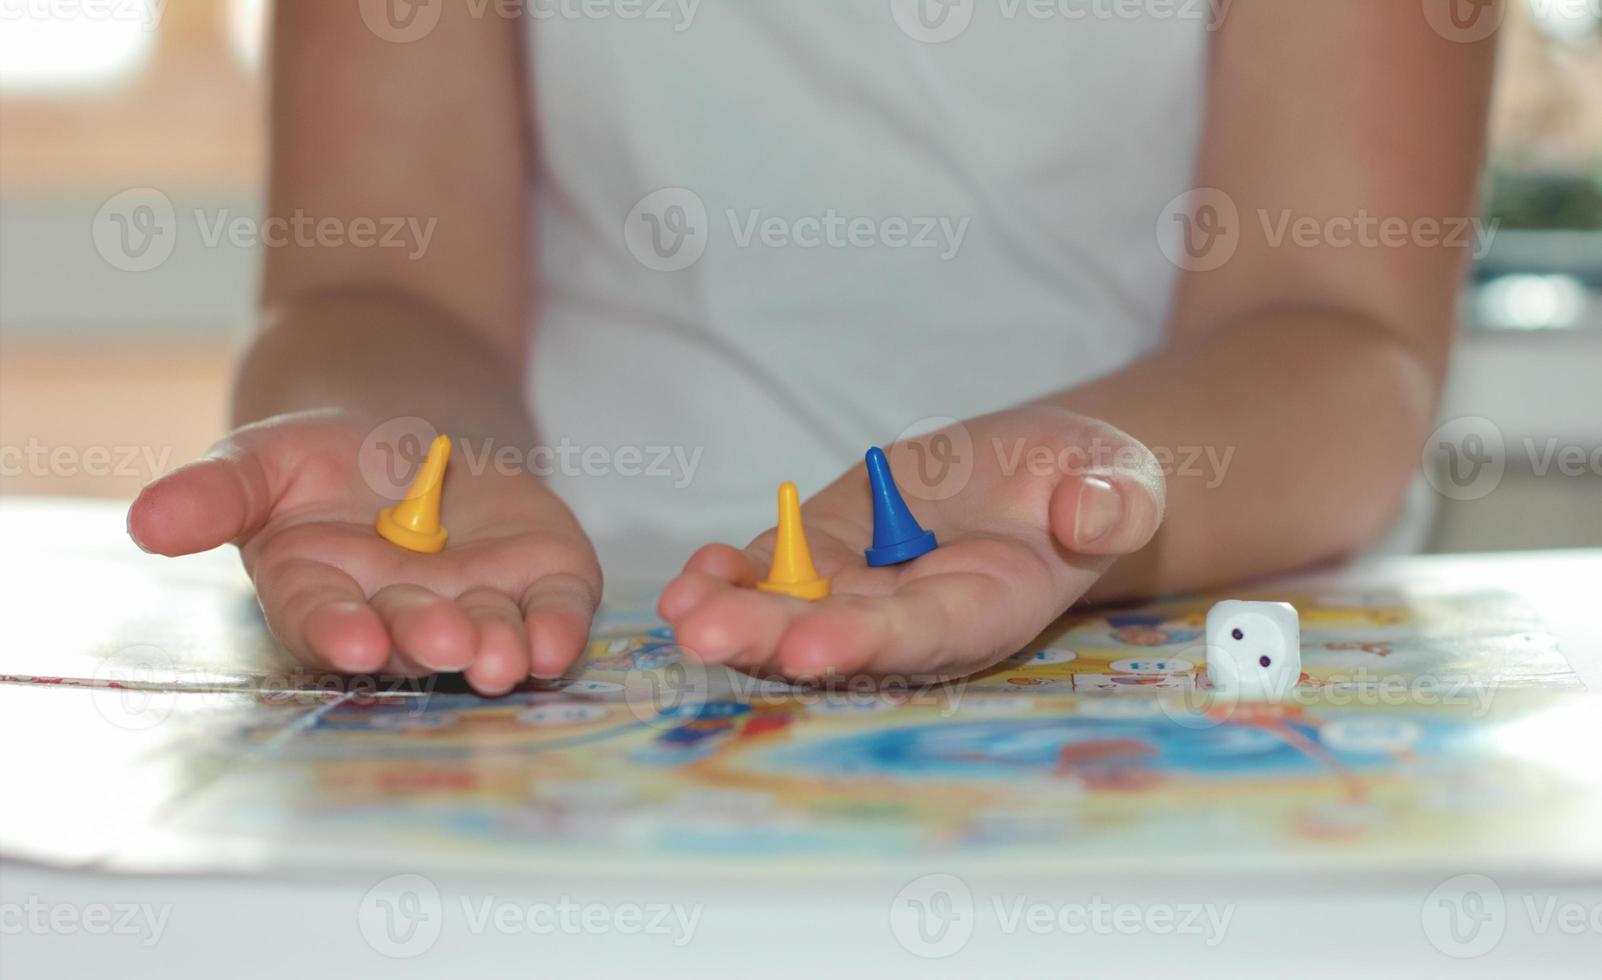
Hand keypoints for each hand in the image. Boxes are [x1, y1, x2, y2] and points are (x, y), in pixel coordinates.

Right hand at [127, 411, 600, 693]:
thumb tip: (144, 522)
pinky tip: (562, 644)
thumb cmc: (322, 466)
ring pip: (488, 634)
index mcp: (322, 595)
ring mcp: (476, 604)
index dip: (338, 631)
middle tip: (445, 641)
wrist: (413, 444)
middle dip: (427, 638)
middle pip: (411, 634)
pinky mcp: (540, 584)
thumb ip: (213, 494)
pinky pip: (554, 613)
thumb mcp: (260, 463)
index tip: (351, 641)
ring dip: (497, 649)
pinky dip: (560, 629)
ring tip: (502, 656)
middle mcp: (400, 616)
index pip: (325, 621)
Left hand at [658, 406, 1164, 680]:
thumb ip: (1110, 503)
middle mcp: (911, 617)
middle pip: (833, 637)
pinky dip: (730, 576)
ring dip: (732, 614)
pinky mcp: (825, 551)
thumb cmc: (1084, 483)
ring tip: (680, 605)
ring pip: (788, 612)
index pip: (920, 635)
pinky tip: (695, 572)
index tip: (813, 648)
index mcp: (984, 609)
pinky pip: (771, 573)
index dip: (867, 641)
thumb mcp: (1116, 482)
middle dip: (769, 638)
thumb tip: (1089, 513)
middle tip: (706, 632)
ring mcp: (860, 588)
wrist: (1036, 476)